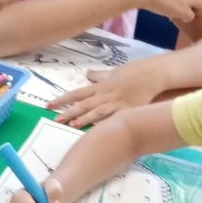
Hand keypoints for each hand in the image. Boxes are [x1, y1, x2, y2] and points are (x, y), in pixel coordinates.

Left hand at [52, 60, 167, 127]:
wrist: (152, 74)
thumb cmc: (133, 73)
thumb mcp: (113, 72)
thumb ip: (100, 76)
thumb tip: (88, 74)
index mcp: (100, 87)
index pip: (76, 93)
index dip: (62, 99)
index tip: (49, 105)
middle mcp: (104, 95)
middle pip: (83, 104)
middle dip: (68, 111)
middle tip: (55, 118)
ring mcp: (116, 103)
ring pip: (96, 111)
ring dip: (84, 118)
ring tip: (72, 124)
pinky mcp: (128, 109)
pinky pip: (114, 118)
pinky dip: (105, 124)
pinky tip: (97, 130)